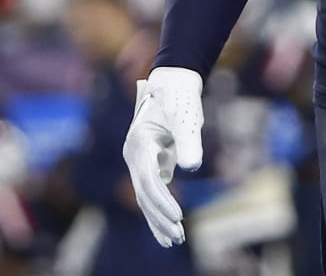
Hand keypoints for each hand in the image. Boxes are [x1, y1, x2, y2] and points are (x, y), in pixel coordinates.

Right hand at [122, 66, 203, 246]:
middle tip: (178, 238)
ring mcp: (139, 161)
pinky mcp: (148, 165)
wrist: (173, 83)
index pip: (147, 179)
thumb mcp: (186, 117)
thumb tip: (191, 167)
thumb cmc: (180, 98)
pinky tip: (167, 229)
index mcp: (139, 142)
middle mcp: (134, 155)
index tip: (178, 217)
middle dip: (159, 218)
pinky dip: (158, 211)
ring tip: (175, 241)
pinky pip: (150, 193)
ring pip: (145, 197)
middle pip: (144, 193)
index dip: (162, 200)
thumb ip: (188, 141)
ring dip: (158, 220)